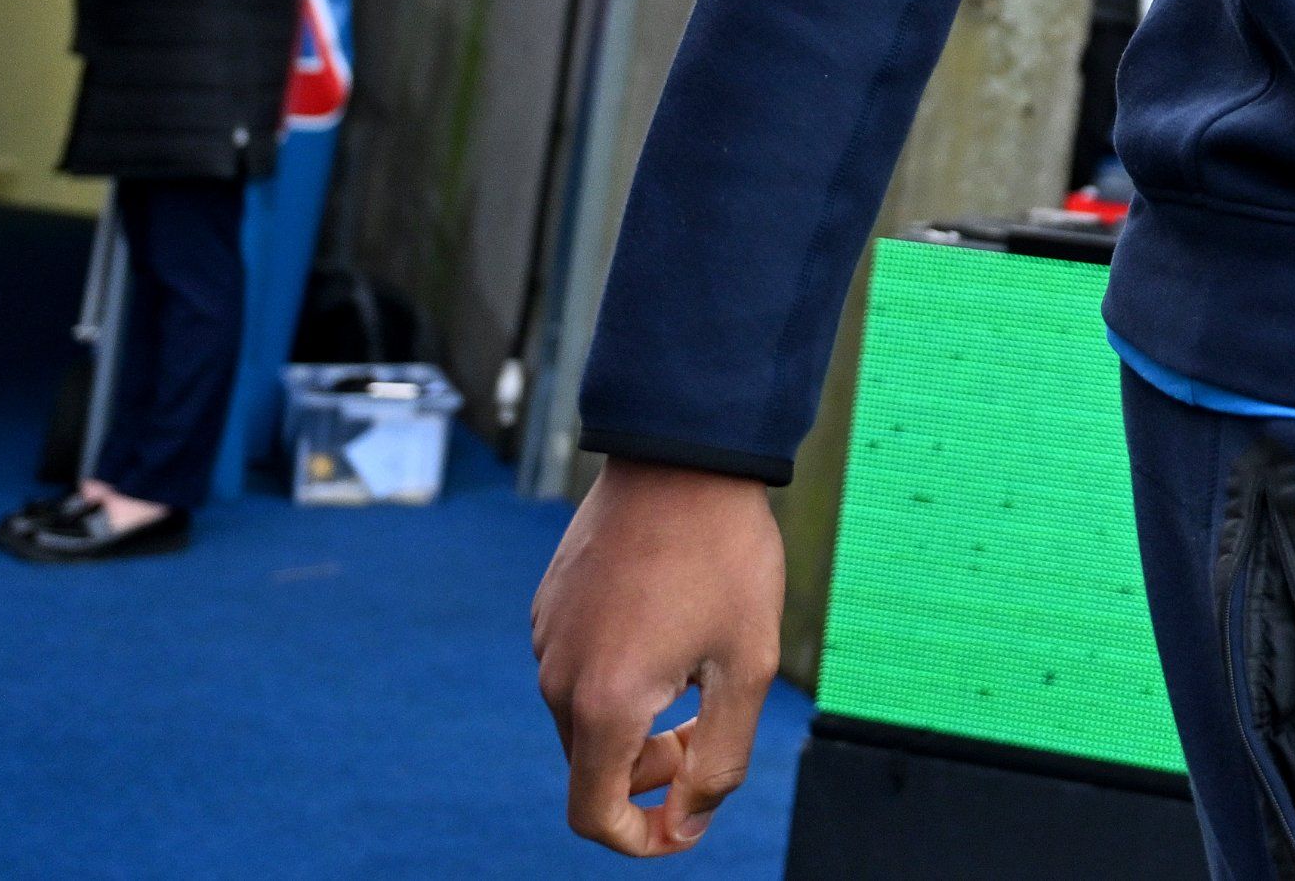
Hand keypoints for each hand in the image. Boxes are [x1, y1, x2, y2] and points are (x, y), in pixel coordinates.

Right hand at [532, 458, 786, 853]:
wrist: (682, 455)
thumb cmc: (725, 557)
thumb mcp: (748, 666)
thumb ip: (720, 760)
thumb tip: (687, 825)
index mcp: (603, 703)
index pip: (594, 815)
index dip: (640, 838)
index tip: (685, 824)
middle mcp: (557, 677)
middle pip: (594, 768)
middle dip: (651, 771)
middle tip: (709, 722)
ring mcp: (546, 639)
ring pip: (587, 719)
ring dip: (636, 721)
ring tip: (696, 662)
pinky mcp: (548, 607)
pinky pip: (578, 669)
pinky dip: (619, 677)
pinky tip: (669, 625)